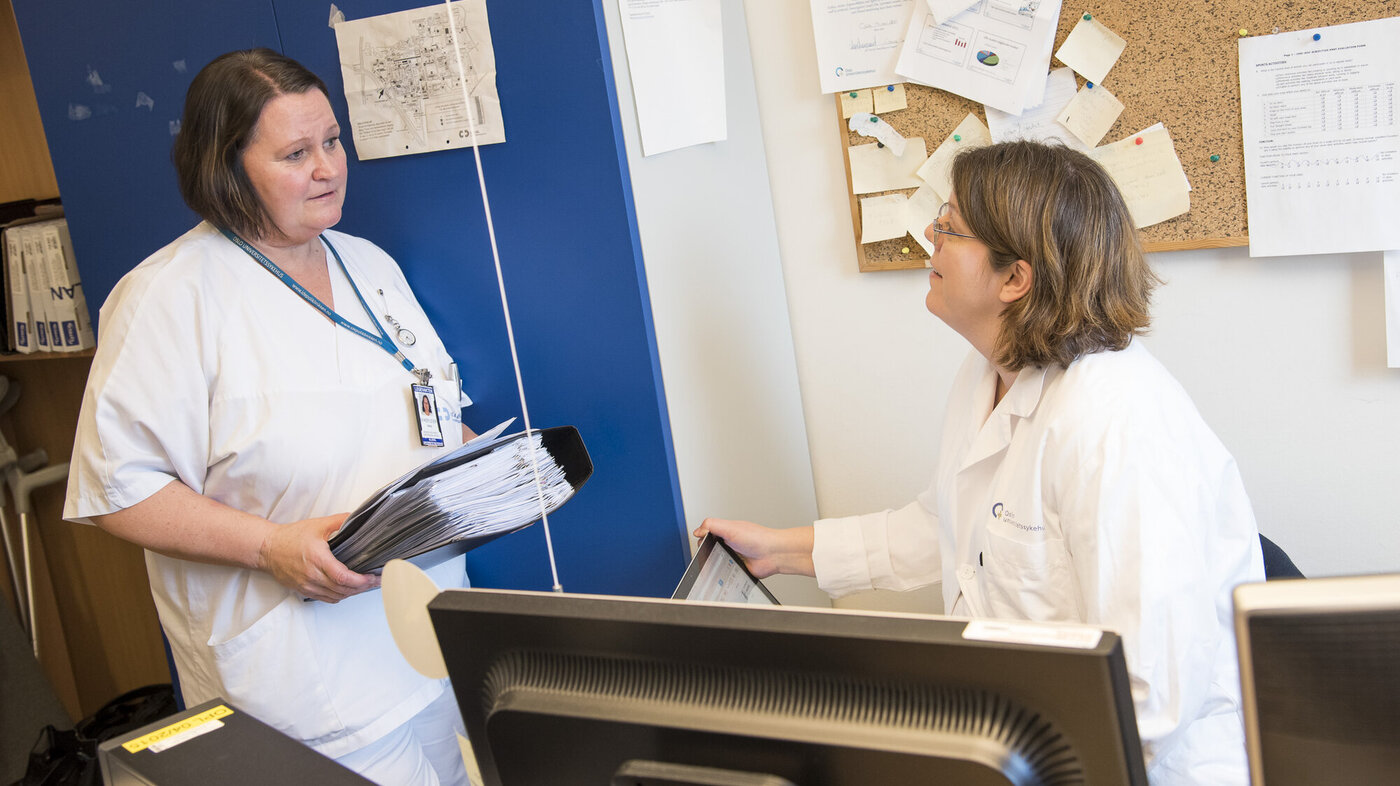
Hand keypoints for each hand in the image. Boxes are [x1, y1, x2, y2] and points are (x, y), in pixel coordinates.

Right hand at [257, 514, 379, 601]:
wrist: (267, 549)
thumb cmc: (290, 537)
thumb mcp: (317, 525)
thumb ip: (340, 521)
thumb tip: (357, 518)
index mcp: (317, 559)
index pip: (343, 577)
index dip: (361, 581)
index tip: (373, 577)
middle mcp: (312, 576)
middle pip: (343, 590)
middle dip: (362, 587)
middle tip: (376, 581)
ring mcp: (307, 586)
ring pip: (336, 596)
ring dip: (352, 593)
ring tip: (365, 585)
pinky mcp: (303, 590)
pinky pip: (326, 598)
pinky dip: (340, 595)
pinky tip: (348, 589)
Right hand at [694, 518, 814, 578]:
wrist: (773, 555)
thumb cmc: (758, 538)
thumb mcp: (730, 527)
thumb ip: (712, 525)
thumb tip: (698, 531)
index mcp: (726, 531)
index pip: (707, 534)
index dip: (702, 539)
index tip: (702, 543)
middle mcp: (729, 543)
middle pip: (709, 549)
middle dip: (707, 552)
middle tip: (713, 553)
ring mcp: (732, 556)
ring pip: (715, 561)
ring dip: (715, 563)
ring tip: (720, 561)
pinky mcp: (736, 568)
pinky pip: (724, 572)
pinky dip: (723, 572)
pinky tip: (726, 569)